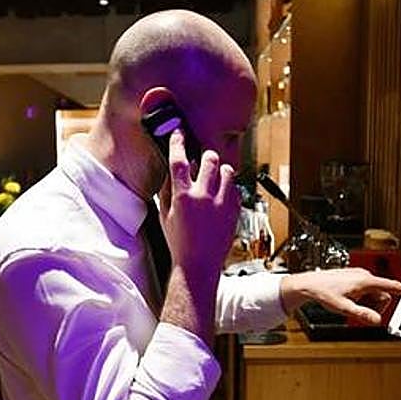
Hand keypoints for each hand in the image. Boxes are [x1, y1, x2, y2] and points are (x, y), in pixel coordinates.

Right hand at [159, 130, 238, 281]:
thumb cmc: (179, 243)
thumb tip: (170, 171)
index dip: (178, 142)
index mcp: (182, 197)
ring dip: (219, 171)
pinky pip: (236, 187)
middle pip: (209, 158)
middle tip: (202, 161)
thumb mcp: (165, 216)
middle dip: (205, 156)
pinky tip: (221, 195)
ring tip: (214, 180)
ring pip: (227, 170)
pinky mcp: (234, 211)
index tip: (179, 133)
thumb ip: (167, 190)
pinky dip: (229, 187)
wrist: (198, 266)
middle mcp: (203, 197)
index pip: (179, 160)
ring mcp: (221, 204)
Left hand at [280, 268, 400, 325]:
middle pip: (382, 296)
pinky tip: (348, 300)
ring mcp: (360, 277)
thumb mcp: (343, 308)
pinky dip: (361, 300)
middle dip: (375, 306)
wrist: (310, 284)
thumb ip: (361, 314)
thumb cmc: (324, 292)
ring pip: (374, 295)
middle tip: (358, 310)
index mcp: (365, 281)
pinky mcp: (356, 279)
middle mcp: (365, 276)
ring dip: (367, 304)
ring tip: (350, 304)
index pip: (391, 286)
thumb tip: (377, 320)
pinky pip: (366, 293)